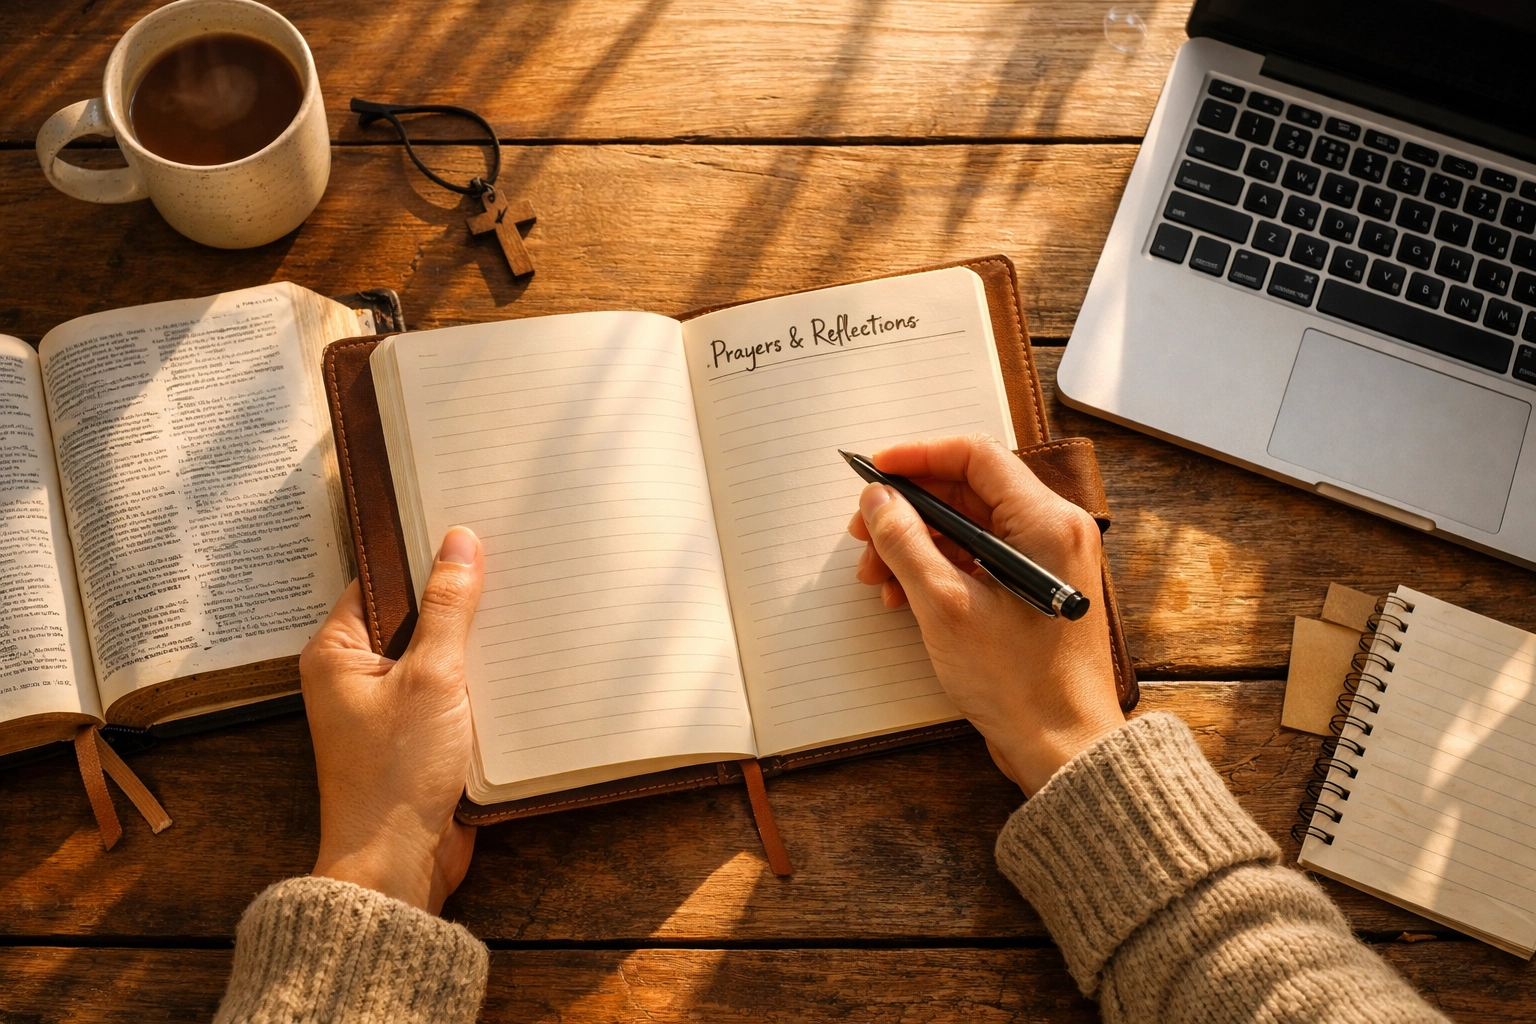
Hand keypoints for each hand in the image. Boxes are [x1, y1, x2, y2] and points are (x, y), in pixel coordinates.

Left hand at [301, 526, 484, 912]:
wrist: (399, 863)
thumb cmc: (395, 775)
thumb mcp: (431, 677)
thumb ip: (448, 607)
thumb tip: (459, 542)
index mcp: (336, 652)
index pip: (380, 580)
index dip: (423, 555)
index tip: (467, 527)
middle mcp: (355, 675)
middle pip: (413, 614)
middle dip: (457, 598)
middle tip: (505, 561)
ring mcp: (388, 706)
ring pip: (438, 653)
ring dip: (473, 642)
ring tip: (520, 606)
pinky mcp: (419, 734)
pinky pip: (452, 689)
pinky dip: (479, 679)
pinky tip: (517, 661)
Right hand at [848, 435, 1123, 794]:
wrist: (1062, 747)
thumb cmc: (1020, 684)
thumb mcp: (945, 606)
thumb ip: (905, 543)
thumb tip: (878, 501)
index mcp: (1046, 521)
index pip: (974, 456)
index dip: (917, 456)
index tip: (874, 470)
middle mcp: (1052, 531)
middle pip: (966, 491)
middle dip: (908, 510)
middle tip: (863, 533)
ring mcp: (1043, 562)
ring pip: (966, 527)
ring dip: (915, 544)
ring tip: (876, 578)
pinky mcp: (1030, 590)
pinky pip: (976, 559)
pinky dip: (936, 570)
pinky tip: (902, 597)